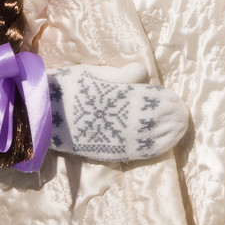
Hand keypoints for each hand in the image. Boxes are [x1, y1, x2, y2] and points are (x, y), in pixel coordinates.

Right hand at [47, 62, 188, 161]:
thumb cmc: (66, 88)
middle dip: (171, 117)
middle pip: (153, 120)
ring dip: (168, 133)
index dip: (165, 101)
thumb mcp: (92, 74)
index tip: (177, 100)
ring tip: (180, 128)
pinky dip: (153, 149)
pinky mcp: (107, 151)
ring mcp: (114, 139)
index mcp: (116, 98)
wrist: (40, 115)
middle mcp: (118, 121)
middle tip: (184, 114)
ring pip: (149, 138)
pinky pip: (136, 153)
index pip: (149, 101)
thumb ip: (120, 75)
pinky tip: (164, 146)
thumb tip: (144, 71)